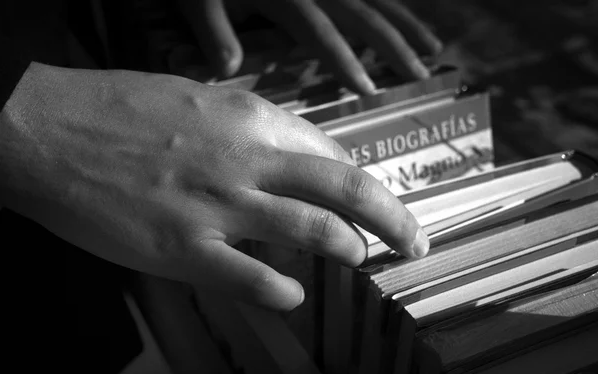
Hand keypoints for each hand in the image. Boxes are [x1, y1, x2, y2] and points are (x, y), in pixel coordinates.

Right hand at [0, 63, 428, 310]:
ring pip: (316, 233)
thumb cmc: (117, 108)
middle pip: (346, 190)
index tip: (373, 199)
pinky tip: (293, 295)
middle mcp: (246, 161)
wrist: (44, 129)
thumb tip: (289, 157)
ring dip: (351, 249)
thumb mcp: (197, 100)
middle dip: (393, 217)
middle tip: (414, 240)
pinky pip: (254, 280)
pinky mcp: (183, 250)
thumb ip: (248, 130)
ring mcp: (218, 208)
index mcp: (249, 118)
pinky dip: (284, 292)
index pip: (331, 155)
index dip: (360, 181)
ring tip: (362, 258)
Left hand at [176, 0, 441, 93]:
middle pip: (364, 15)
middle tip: (421, 73)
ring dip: (406, 22)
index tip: (369, 90)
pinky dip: (392, 1)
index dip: (345, 62)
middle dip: (394, 46)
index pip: (323, 34)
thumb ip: (214, 29)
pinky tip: (405, 15)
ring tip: (434, 46)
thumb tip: (228, 70)